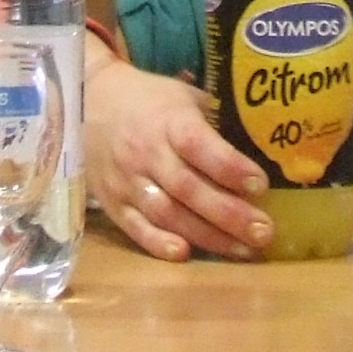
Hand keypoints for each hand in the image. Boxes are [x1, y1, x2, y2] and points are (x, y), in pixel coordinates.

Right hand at [86, 49, 275, 262]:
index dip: (229, 167)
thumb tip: (263, 142)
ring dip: (206, 236)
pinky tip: (185, 254)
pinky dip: (158, 243)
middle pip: (188, 189)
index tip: (260, 185)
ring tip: (243, 251)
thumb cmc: (150, 100)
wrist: (89, 102)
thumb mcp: (183, 97)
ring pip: (167, 213)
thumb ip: (214, 121)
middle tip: (264, 233)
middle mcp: (146, 152)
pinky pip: (135, 228)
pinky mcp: (112, 202)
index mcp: (168, 121)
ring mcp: (126, 180)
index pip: (199, 145)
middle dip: (229, 214)